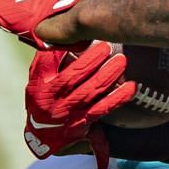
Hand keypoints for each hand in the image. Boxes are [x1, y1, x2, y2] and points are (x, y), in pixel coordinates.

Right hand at [22, 43, 134, 161]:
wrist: (40, 135)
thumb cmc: (43, 98)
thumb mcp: (38, 79)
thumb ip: (50, 59)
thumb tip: (62, 34)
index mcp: (38, 83)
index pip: (48, 62)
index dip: (63, 48)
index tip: (80, 36)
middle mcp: (50, 99)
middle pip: (72, 77)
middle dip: (91, 60)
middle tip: (106, 46)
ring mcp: (66, 113)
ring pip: (88, 92)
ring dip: (107, 76)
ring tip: (121, 61)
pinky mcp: (81, 124)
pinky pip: (101, 109)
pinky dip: (117, 98)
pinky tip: (131, 87)